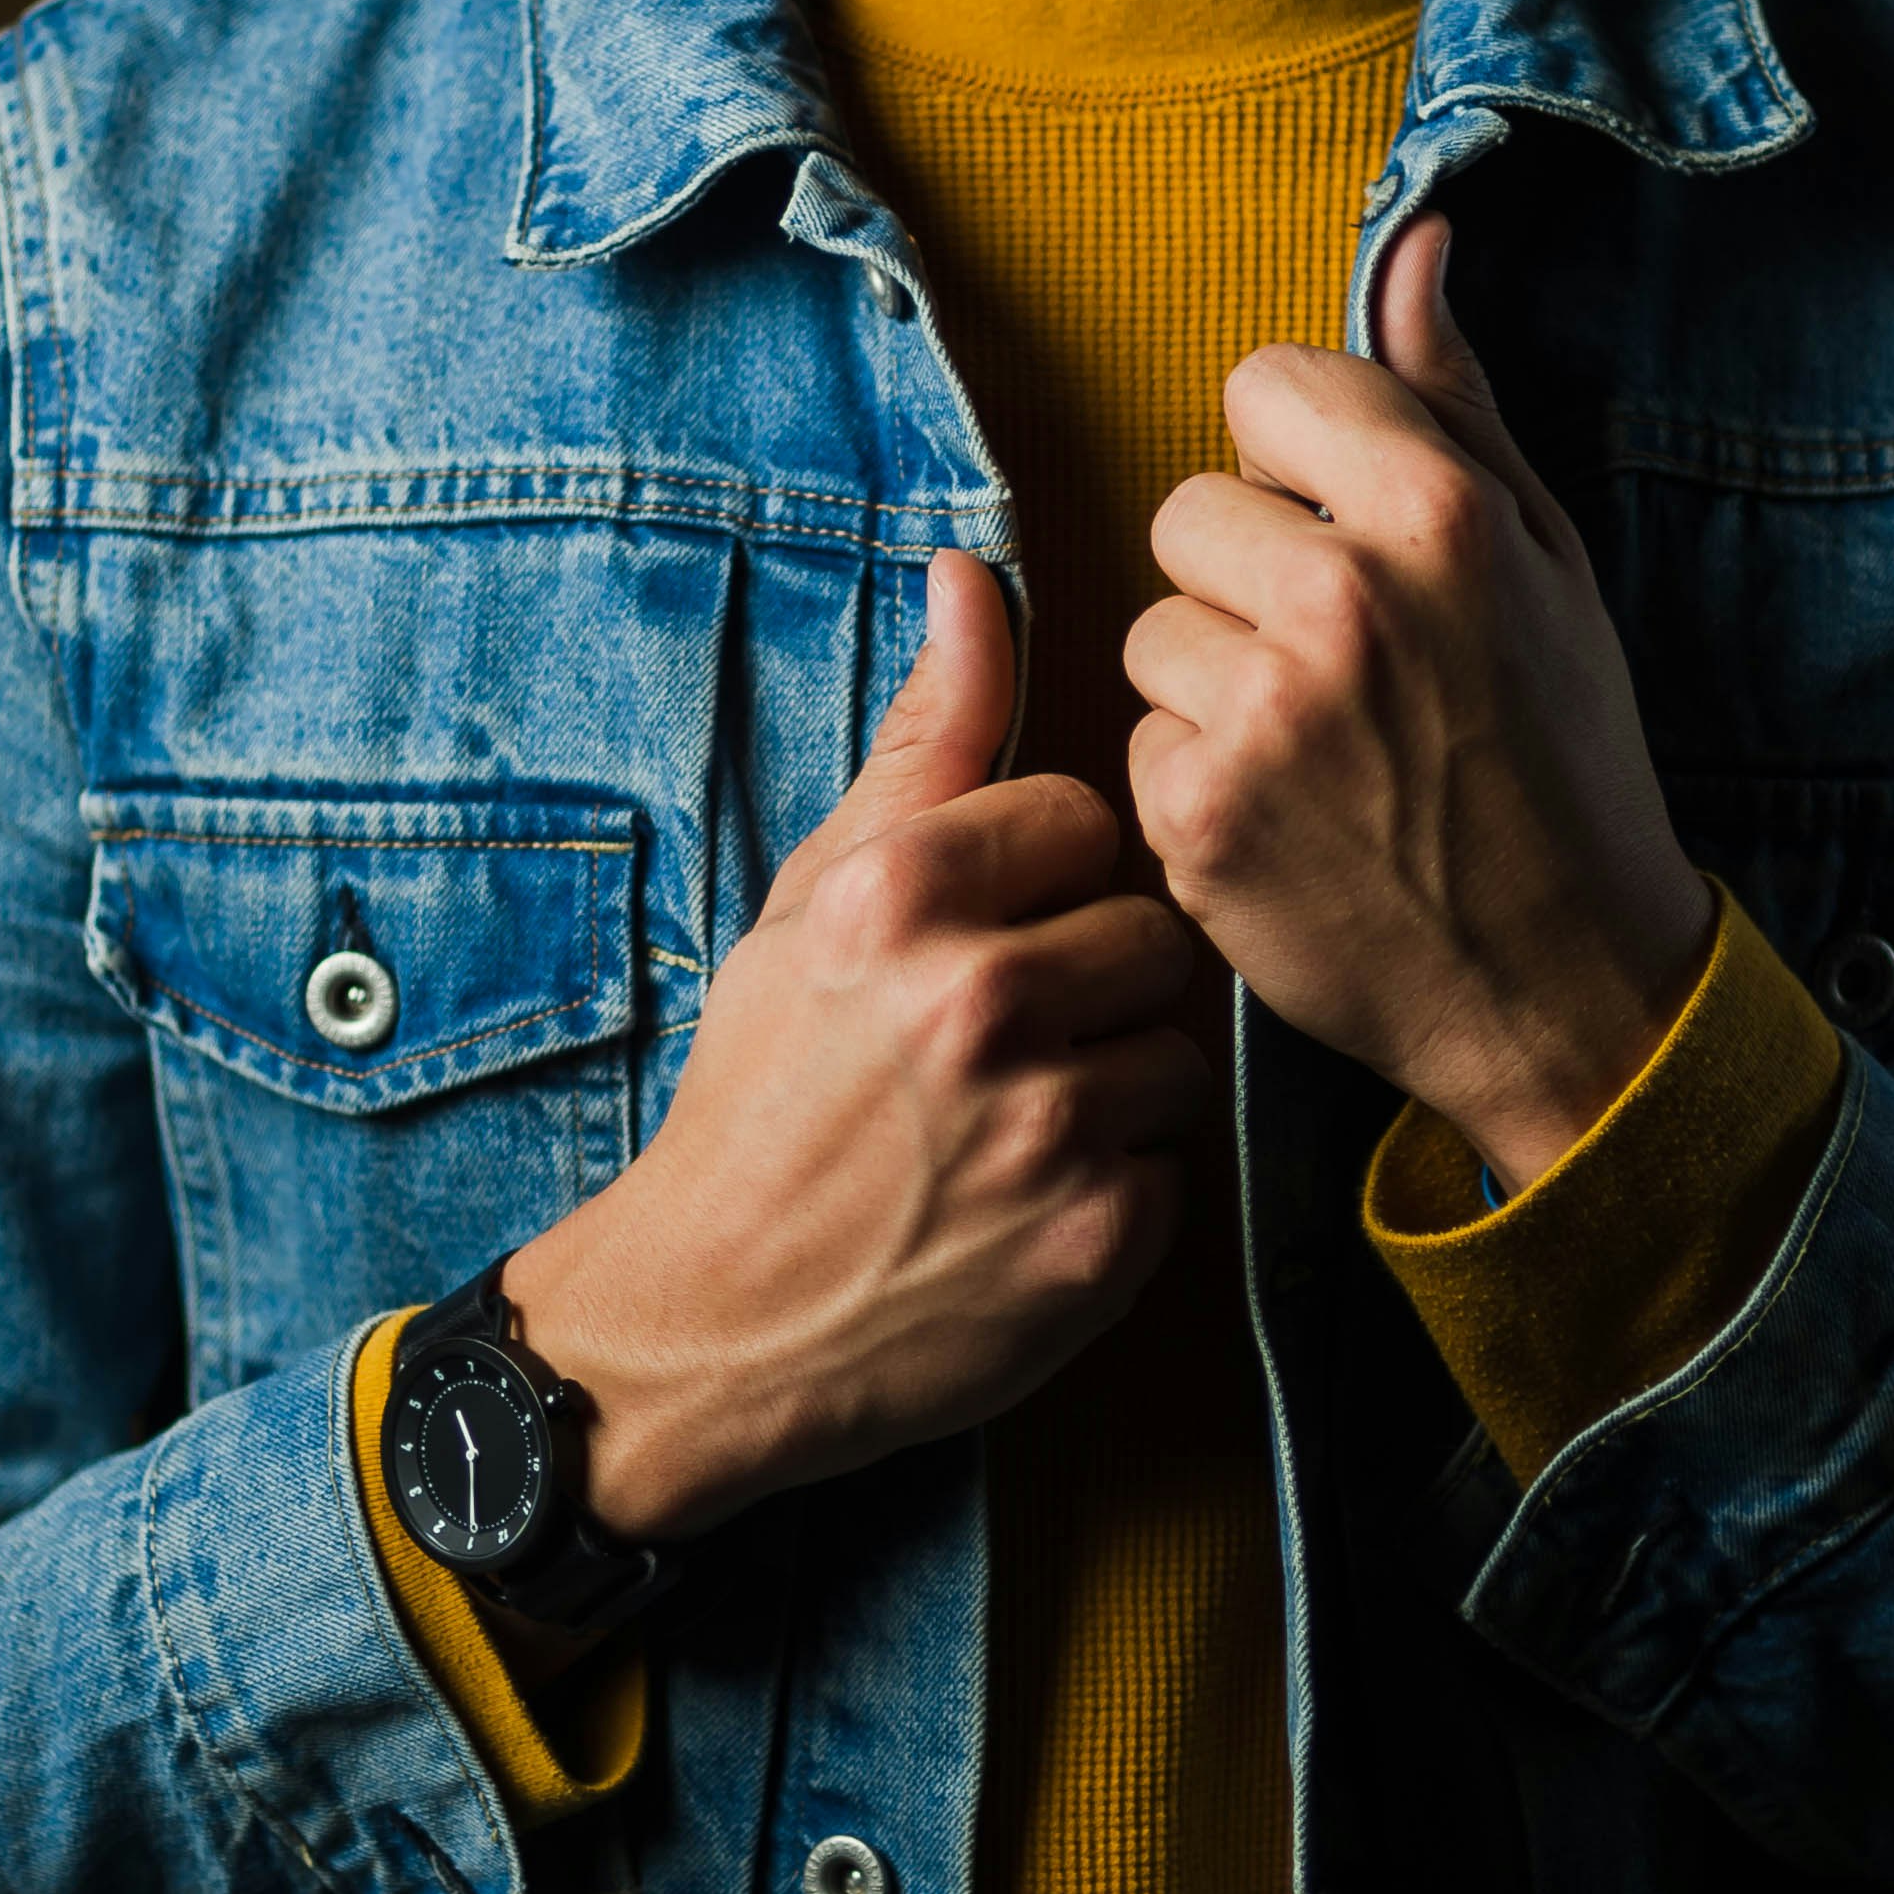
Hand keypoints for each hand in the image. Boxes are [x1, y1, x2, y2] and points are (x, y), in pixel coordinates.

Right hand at [500, 552, 1212, 1549]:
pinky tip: (1027, 1206)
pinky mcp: (1098, 1239)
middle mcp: (978, 1000)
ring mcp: (1046, 1126)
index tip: (976, 941)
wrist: (715, 1320)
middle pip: (1147, 929)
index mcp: (903, 894)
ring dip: (1117, 1087)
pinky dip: (1117, 1190)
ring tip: (1013, 1128)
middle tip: (995, 1048)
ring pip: (1178, 1048)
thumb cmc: (768, 1096)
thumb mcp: (816, 902)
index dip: (1039, 883)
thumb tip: (976, 574)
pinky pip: (1177, 1167)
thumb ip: (924, 743)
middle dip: (1090, 983)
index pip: (1083, 817)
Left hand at [1124, 213, 1709, 1189]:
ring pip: (1150, 631)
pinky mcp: (1198, 817)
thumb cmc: (1564, 760)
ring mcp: (1261, 714)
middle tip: (1340, 671)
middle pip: (1188, 508)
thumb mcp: (1545, 564)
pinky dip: (1198, 786)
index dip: (1295, 459)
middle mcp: (1343, 598)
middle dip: (1244, 578)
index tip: (1342, 534)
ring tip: (1320, 754)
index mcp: (1437, 511)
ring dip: (1212, 685)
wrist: (1568, 983)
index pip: (1266, 386)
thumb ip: (1456, 402)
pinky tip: (1291, 825)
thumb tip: (1412, 242)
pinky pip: (1141, 744)